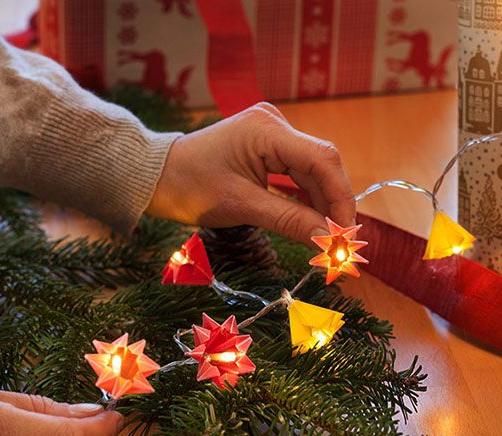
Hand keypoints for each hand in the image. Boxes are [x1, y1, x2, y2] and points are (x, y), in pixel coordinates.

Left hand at [146, 102, 355, 242]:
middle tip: (340, 245)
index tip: (346, 234)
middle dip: (333, 205)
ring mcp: (271, 133)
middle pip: (321, 165)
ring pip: (312, 171)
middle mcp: (274, 123)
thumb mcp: (242, 207)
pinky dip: (305, 198)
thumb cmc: (190, 187)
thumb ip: (290, 221)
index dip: (341, 198)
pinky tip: (311, 223)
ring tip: (327, 240)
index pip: (323, 160)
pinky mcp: (267, 146)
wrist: (154, 176)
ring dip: (321, 205)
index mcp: (267, 130)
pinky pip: (296, 172)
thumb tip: (328, 242)